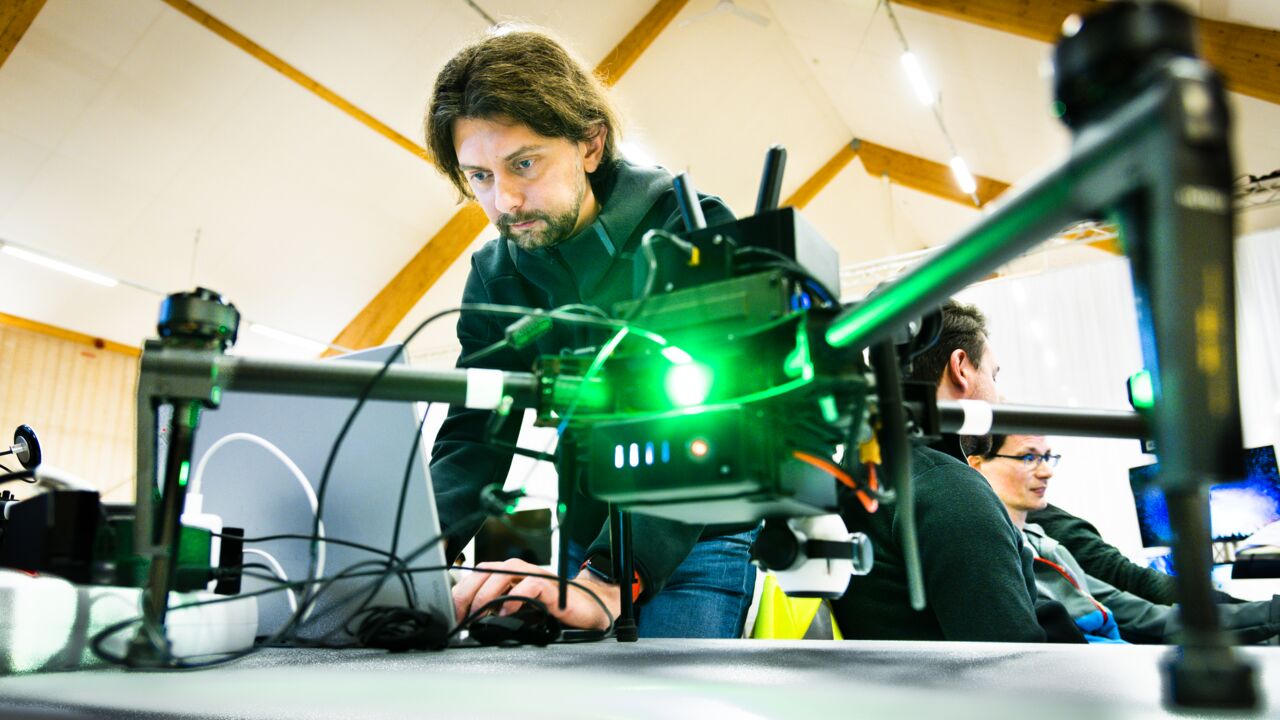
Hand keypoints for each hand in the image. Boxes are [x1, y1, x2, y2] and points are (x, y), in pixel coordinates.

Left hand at [451, 557, 619, 630]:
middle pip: (486, 570)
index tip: (453, 614)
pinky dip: (515, 596)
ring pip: (505, 572)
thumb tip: (470, 622)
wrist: (588, 611)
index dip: (461, 592)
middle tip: (460, 615)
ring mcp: (537, 576)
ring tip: (479, 613)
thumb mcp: (519, 610)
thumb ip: (498, 610)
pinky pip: (530, 585)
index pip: (478, 574)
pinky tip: (507, 612)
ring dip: (487, 592)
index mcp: (510, 576)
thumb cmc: (553, 610)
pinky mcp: (552, 588)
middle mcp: (521, 572)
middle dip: (468, 592)